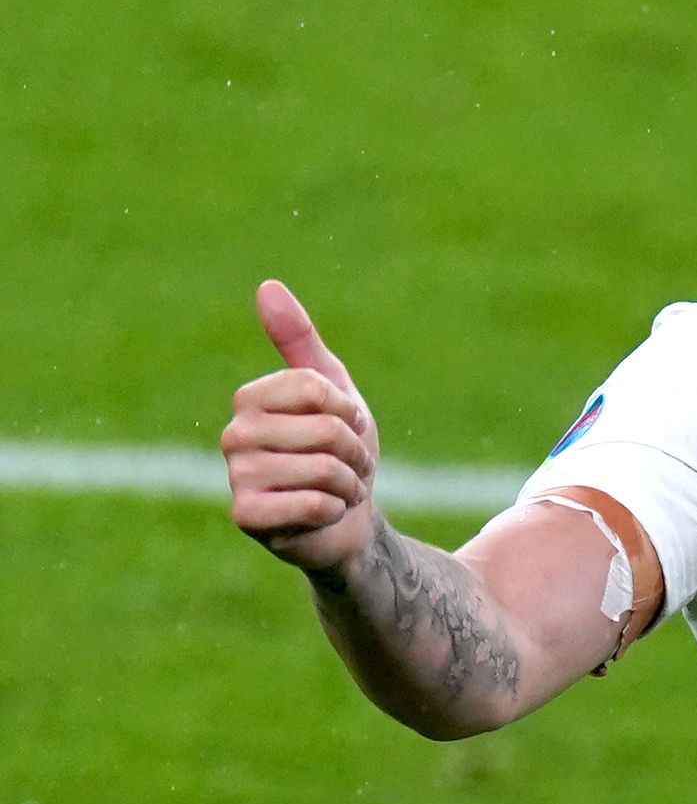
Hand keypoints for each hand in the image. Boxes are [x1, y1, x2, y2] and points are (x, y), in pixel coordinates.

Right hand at [221, 280, 382, 572]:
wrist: (346, 517)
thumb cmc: (338, 449)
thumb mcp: (331, 388)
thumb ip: (299, 339)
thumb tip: (267, 286)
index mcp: (251, 399)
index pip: (314, 388)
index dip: (346, 410)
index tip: (346, 424)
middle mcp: (234, 435)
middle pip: (324, 429)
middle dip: (354, 451)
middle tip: (345, 465)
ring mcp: (237, 477)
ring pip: (323, 468)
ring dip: (348, 483)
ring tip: (336, 489)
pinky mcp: (246, 517)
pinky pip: (311, 504)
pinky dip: (333, 510)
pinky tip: (322, 514)